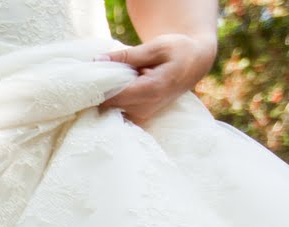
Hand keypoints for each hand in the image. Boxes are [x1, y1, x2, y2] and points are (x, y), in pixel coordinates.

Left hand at [100, 33, 216, 125]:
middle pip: (109, 105)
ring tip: (121, 81)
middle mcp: (146, 107)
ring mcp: (143, 115)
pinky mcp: (141, 117)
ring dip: (110, 97)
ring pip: (112, 110)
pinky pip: (118, 114)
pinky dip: (115, 103)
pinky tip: (121, 90)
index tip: (92, 77)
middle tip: (108, 75)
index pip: (113, 96)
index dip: (98, 88)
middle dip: (103, 91)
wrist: (196, 62)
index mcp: (151, 90)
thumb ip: (127, 55)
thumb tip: (97, 60)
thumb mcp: (155, 47)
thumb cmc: (177, 50)